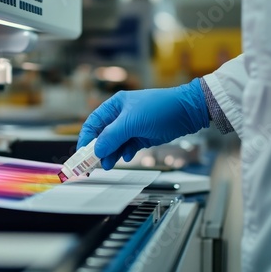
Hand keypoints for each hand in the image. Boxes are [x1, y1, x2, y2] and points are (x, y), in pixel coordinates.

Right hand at [77, 78, 208, 169]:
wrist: (189, 111)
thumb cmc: (160, 108)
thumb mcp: (132, 122)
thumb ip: (112, 137)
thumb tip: (96, 150)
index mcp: (115, 106)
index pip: (93, 123)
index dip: (86, 138)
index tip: (82, 154)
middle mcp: (121, 116)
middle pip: (103, 135)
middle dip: (98, 150)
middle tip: (93, 165)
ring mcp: (132, 127)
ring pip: (115, 143)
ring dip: (111, 154)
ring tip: (108, 165)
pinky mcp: (143, 136)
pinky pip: (128, 147)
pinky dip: (125, 153)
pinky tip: (127, 157)